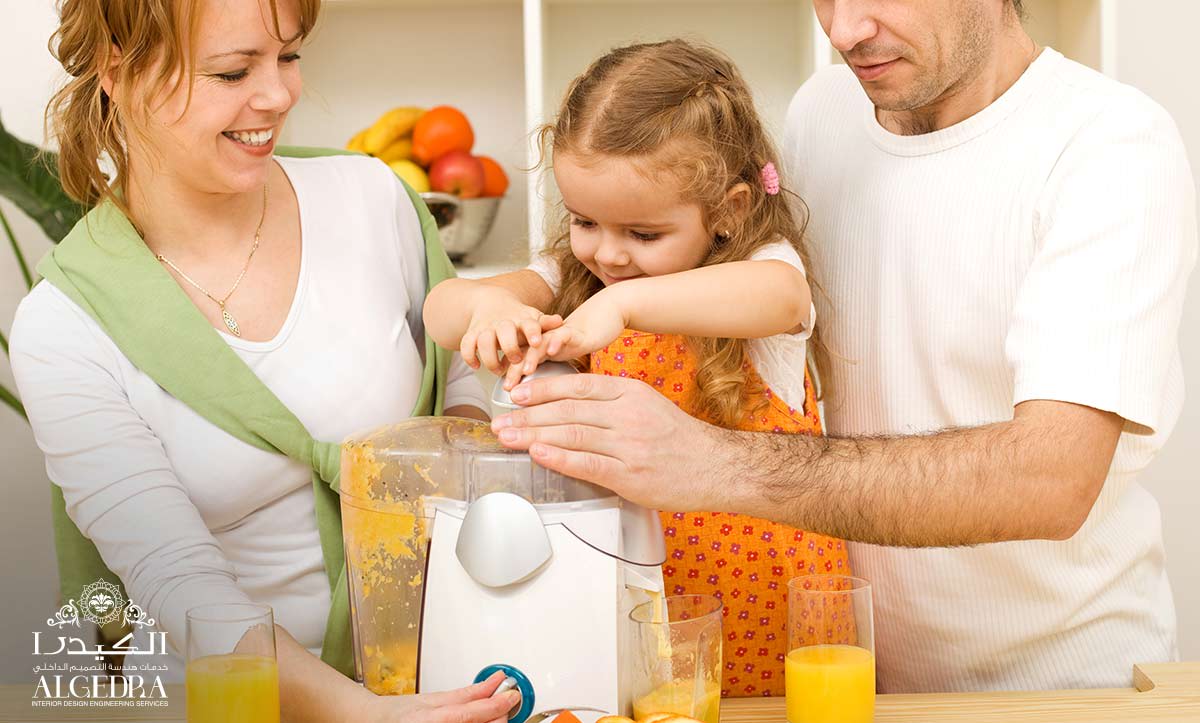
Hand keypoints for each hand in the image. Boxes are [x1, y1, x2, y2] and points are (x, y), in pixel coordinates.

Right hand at [360, 671, 518, 722]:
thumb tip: (495, 681)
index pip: (474, 713)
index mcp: (432, 719)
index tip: (512, 695)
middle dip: (497, 716)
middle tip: (502, 705)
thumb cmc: (399, 712)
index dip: (499, 703)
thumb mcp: (433, 698)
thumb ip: (467, 693)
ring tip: (488, 715)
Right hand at [459, 287, 561, 375]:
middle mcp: (503, 322)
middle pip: (504, 331)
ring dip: (490, 358)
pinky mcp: (472, 333)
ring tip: (499, 370)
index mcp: (522, 319)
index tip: (537, 342)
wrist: (492, 302)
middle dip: (510, 347)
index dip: (532, 332)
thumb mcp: (534, 319)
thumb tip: (560, 321)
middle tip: (516, 360)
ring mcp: (486, 327)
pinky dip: (469, 357)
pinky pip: (466, 344)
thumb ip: (546, 324)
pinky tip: (477, 366)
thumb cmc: (518, 318)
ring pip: (484, 340)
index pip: (529, 323)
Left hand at [489, 374, 724, 510]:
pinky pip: (587, 463)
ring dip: (533, 435)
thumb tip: (569, 405)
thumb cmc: (679, 439)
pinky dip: (558, 458)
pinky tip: (536, 454)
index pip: (578, 385)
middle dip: (527, 414)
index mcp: (630, 392)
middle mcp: (627, 414)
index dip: (543, 388)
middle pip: (567, 409)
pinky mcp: (629, 474)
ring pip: (571, 434)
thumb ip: (611, 402)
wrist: (716, 467)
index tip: (517, 393)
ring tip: (507, 437)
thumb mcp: (647, 405)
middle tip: (500, 420)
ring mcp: (628, 444)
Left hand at [504, 290, 626, 388]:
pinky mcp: (574, 330)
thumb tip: (543, 401)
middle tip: (508, 385)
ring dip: (531, 356)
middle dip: (514, 368)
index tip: (505, 391)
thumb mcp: (562, 359)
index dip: (511, 374)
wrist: (602, 315)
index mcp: (540, 348)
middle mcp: (545, 340)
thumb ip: (551, 374)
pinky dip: (557, 341)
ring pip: (540, 343)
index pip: (520, 360)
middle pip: (524, 352)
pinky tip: (553, 351)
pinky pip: (563, 334)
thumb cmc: (581, 340)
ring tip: (526, 370)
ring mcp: (558, 334)